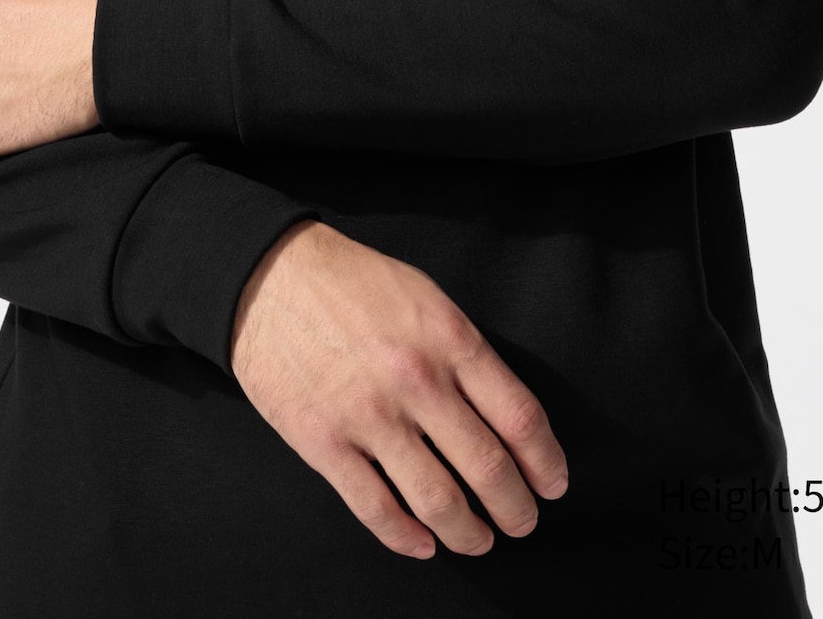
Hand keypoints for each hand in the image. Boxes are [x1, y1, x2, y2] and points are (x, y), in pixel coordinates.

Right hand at [230, 220, 568, 561]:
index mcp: (449, 338)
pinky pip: (376, 509)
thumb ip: (464, 352)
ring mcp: (370, 416)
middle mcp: (417, 380)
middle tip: (523, 521)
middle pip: (488, 468)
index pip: (519, 417)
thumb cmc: (352, 282)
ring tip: (479, 539)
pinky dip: (406, 537)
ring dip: (468, 533)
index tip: (552, 483)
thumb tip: (502, 413)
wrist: (270, 277)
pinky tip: (423, 543)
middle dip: (516, 508)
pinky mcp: (325, 442)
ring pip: (438, 501)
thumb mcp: (425, 297)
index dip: (545, 461)